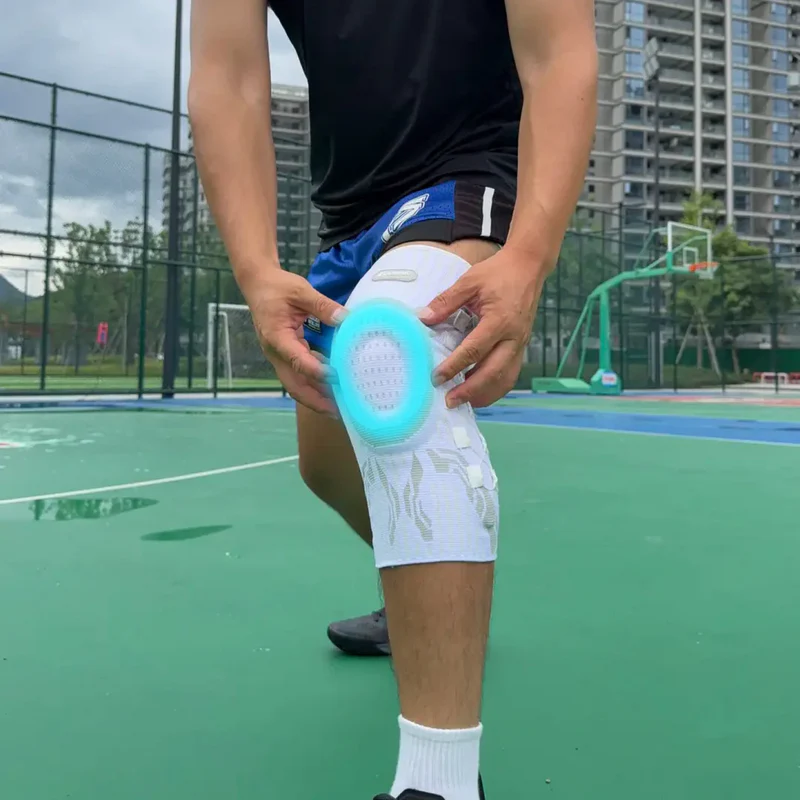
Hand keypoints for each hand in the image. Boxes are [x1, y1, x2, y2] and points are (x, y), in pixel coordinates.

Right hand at [246, 269, 345, 414]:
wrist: (258, 284)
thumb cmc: (277, 287)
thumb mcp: (301, 291)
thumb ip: (323, 305)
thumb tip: (346, 318)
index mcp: (277, 337)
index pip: (298, 360)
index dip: (317, 371)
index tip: (337, 377)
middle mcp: (276, 352)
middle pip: (294, 385)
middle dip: (316, 400)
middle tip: (338, 411)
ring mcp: (280, 356)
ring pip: (297, 383)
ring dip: (317, 395)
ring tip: (340, 404)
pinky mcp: (286, 354)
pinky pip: (301, 374)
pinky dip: (316, 382)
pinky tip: (334, 385)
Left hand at [419, 247, 546, 408]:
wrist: (528, 268)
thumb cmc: (498, 273)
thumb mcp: (469, 282)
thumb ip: (446, 301)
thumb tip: (423, 318)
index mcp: (499, 321)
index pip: (474, 351)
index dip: (454, 366)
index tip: (436, 378)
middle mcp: (512, 337)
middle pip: (492, 372)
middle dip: (470, 390)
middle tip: (449, 401)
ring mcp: (520, 344)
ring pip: (505, 378)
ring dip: (485, 394)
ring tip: (464, 403)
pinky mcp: (521, 346)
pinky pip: (511, 373)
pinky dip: (496, 387)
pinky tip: (480, 393)